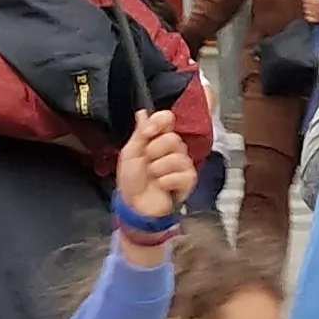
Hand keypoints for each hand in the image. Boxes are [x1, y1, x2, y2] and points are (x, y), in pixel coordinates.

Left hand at [112, 110, 193, 227]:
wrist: (135, 205)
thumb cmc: (131, 180)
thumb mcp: (130, 153)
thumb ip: (139, 133)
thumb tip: (142, 113)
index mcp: (158, 138)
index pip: (168, 118)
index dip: (159, 122)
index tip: (147, 133)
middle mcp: (173, 148)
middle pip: (173, 138)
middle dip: (154, 152)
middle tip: (146, 163)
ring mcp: (183, 163)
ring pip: (178, 157)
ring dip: (158, 169)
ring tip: (152, 177)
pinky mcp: (189, 179)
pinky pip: (183, 174)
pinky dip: (167, 181)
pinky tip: (161, 186)